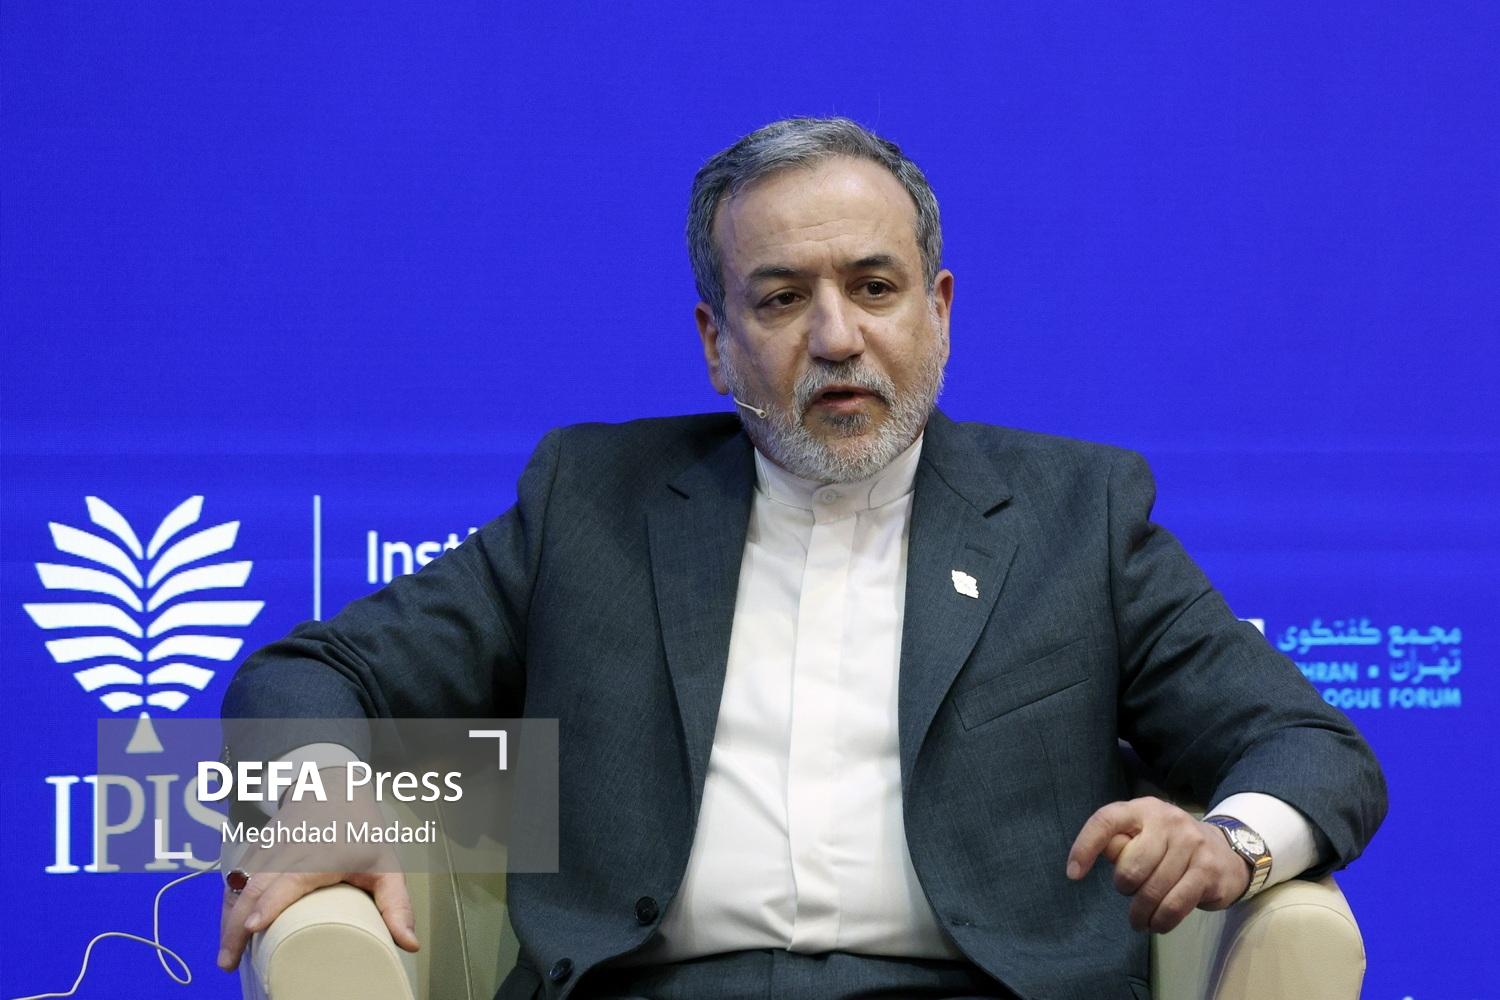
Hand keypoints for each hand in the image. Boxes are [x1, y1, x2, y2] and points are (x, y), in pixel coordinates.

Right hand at [216, 779, 418, 971]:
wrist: (333, 786)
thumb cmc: (361, 828)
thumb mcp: (386, 863)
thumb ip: (397, 904)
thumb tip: (409, 943)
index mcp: (321, 855)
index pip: (288, 879)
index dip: (270, 904)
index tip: (254, 928)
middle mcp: (288, 851)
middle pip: (254, 888)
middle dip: (237, 926)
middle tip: (228, 962)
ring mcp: (267, 848)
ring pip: (239, 886)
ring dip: (228, 920)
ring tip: (226, 955)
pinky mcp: (255, 849)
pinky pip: (236, 880)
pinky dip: (228, 905)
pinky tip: (228, 929)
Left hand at [1066, 796, 1251, 932]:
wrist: (1225, 853)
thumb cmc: (1169, 847)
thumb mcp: (1143, 835)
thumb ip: (1118, 844)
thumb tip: (1088, 859)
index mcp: (1142, 809)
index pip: (1105, 821)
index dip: (1085, 847)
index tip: (1073, 874)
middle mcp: (1167, 820)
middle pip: (1130, 867)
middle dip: (1125, 888)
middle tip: (1132, 893)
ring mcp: (1191, 843)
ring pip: (1151, 891)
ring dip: (1142, 913)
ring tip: (1140, 920)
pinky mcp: (1207, 870)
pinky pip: (1174, 905)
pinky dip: (1161, 921)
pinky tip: (1157, 925)